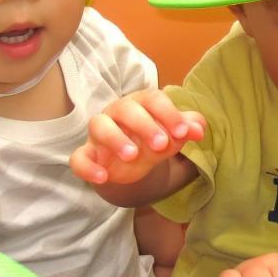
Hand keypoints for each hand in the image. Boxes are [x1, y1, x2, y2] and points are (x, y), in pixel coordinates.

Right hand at [70, 89, 204, 184]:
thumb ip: (187, 128)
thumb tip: (198, 129)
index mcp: (141, 103)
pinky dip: (87, 167)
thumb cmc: (154, 139)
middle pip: (126, 110)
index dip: (169, 114)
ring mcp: (99, 132)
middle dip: (145, 125)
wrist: (133, 164)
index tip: (183, 134)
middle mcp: (117, 112)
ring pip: (99, 126)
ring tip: (133, 155)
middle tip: (162, 144)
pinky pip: (79, 158)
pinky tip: (102, 177)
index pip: (153, 99)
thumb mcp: (173, 134)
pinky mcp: (87, 154)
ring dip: (115, 139)